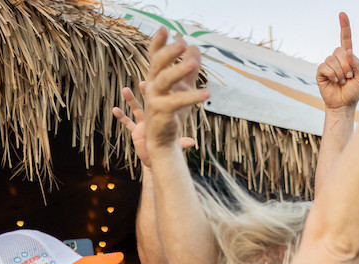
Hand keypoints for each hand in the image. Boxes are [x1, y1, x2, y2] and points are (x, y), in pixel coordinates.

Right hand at [112, 82, 196, 168]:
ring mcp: (143, 124)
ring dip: (131, 100)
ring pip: (136, 109)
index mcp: (163, 118)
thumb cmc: (168, 148)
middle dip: (145, 92)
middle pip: (149, 102)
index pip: (163, 103)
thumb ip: (182, 143)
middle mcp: (153, 118)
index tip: (164, 85)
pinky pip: (127, 123)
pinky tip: (115, 109)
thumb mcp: (175, 144)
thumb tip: (192, 142)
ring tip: (125, 89)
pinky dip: (121, 117)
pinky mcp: (135, 132)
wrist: (157, 158)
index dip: (163, 95)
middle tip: (142, 82)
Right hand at [143, 29, 209, 153]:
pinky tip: (206, 93)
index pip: (154, 56)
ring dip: (178, 71)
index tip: (165, 29)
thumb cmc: (172, 112)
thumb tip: (194, 47)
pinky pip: (176, 102)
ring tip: (194, 64)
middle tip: (182, 43)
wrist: (164, 140)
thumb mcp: (182, 87)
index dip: (158, 43)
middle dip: (169, 53)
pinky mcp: (161, 112)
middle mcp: (151, 86)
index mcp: (156, 78)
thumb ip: (189, 69)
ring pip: (164, 80)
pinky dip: (191, 97)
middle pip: (157, 64)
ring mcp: (154, 99)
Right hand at [317, 13, 358, 111]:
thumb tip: (349, 52)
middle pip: (339, 51)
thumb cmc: (353, 92)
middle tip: (349, 77)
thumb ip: (358, 64)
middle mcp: (337, 59)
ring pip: (332, 59)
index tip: (342, 14)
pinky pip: (325, 66)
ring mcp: (328, 64)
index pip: (345, 39)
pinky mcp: (321, 72)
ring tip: (342, 81)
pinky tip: (335, 81)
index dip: (344, 27)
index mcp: (348, 58)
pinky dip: (332, 74)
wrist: (344, 105)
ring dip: (340, 72)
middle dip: (346, 65)